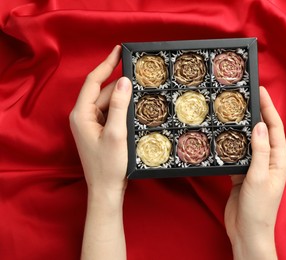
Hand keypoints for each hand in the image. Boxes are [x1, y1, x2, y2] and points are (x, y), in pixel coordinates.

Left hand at [70, 45, 130, 259]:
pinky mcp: (100, 131)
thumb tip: (124, 81)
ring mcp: (91, 124)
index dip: (106, 64)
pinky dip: (122, 108)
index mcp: (81, 114)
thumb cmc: (109, 165)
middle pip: (102, 91)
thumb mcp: (116, 133)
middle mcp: (83, 116)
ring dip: (122, 96)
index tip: (119, 50)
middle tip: (139, 72)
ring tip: (142, 89)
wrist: (106, 190)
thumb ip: (119, 106)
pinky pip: (111, 113)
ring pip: (108, 102)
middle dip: (119, 82)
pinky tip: (135, 107)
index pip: (93, 81)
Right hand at [224, 87, 285, 259]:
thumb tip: (259, 126)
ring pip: (248, 142)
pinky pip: (237, 154)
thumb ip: (259, 151)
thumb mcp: (258, 177)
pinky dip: (231, 144)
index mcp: (279, 160)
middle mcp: (268, 161)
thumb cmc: (259, 209)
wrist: (247, 232)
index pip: (275, 127)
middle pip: (262, 131)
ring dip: (242, 128)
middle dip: (255, 114)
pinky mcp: (242, 174)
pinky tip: (223, 136)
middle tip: (244, 97)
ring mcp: (255, 167)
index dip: (268, 108)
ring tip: (232, 112)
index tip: (260, 91)